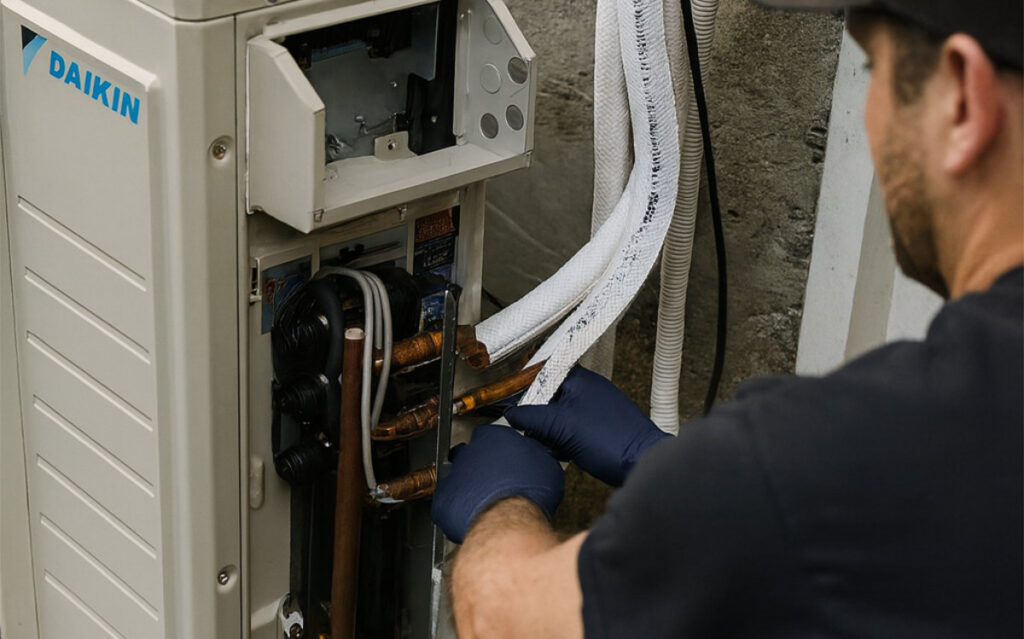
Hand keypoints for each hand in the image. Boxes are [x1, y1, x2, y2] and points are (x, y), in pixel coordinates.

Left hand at [432, 424, 564, 543]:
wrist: (509, 522)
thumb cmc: (529, 493)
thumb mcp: (546, 465)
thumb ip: (534, 454)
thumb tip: (535, 456)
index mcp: (493, 438)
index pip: (489, 434)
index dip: (497, 448)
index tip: (504, 455)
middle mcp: (468, 452)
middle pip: (469, 454)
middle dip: (480, 466)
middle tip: (495, 480)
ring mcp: (452, 476)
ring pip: (457, 477)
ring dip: (468, 486)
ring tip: (484, 500)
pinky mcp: (443, 502)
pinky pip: (447, 503)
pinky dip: (457, 509)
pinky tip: (472, 515)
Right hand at [505, 367, 670, 486]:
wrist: (640, 463)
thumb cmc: (612, 441)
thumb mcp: (561, 427)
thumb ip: (532, 417)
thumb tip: (512, 414)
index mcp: (580, 380)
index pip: (543, 375)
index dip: (526, 391)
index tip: (516, 406)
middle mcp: (588, 390)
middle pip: (548, 398)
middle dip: (539, 418)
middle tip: (536, 432)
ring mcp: (594, 409)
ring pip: (559, 416)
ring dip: (551, 432)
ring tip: (556, 446)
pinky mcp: (598, 427)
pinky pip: (571, 429)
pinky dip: (564, 440)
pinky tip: (565, 452)